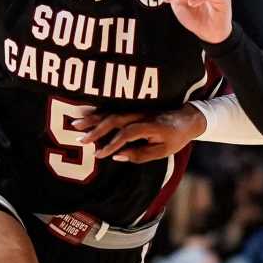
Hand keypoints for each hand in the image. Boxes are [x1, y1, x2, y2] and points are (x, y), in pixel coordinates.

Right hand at [73, 104, 206, 162]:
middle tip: (80, 140)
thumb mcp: (162, 152)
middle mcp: (141, 114)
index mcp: (150, 126)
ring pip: (111, 111)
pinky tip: (84, 115)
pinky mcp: (133, 107)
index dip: (112, 144)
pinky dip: (97, 112)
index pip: (127, 134)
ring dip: (92, 118)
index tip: (99, 154)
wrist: (187, 117)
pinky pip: (112, 108)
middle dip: (96, 130)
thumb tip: (117, 156)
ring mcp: (136, 108)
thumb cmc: (175, 138)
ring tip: (75, 125)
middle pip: (114, 119)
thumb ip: (140, 154)